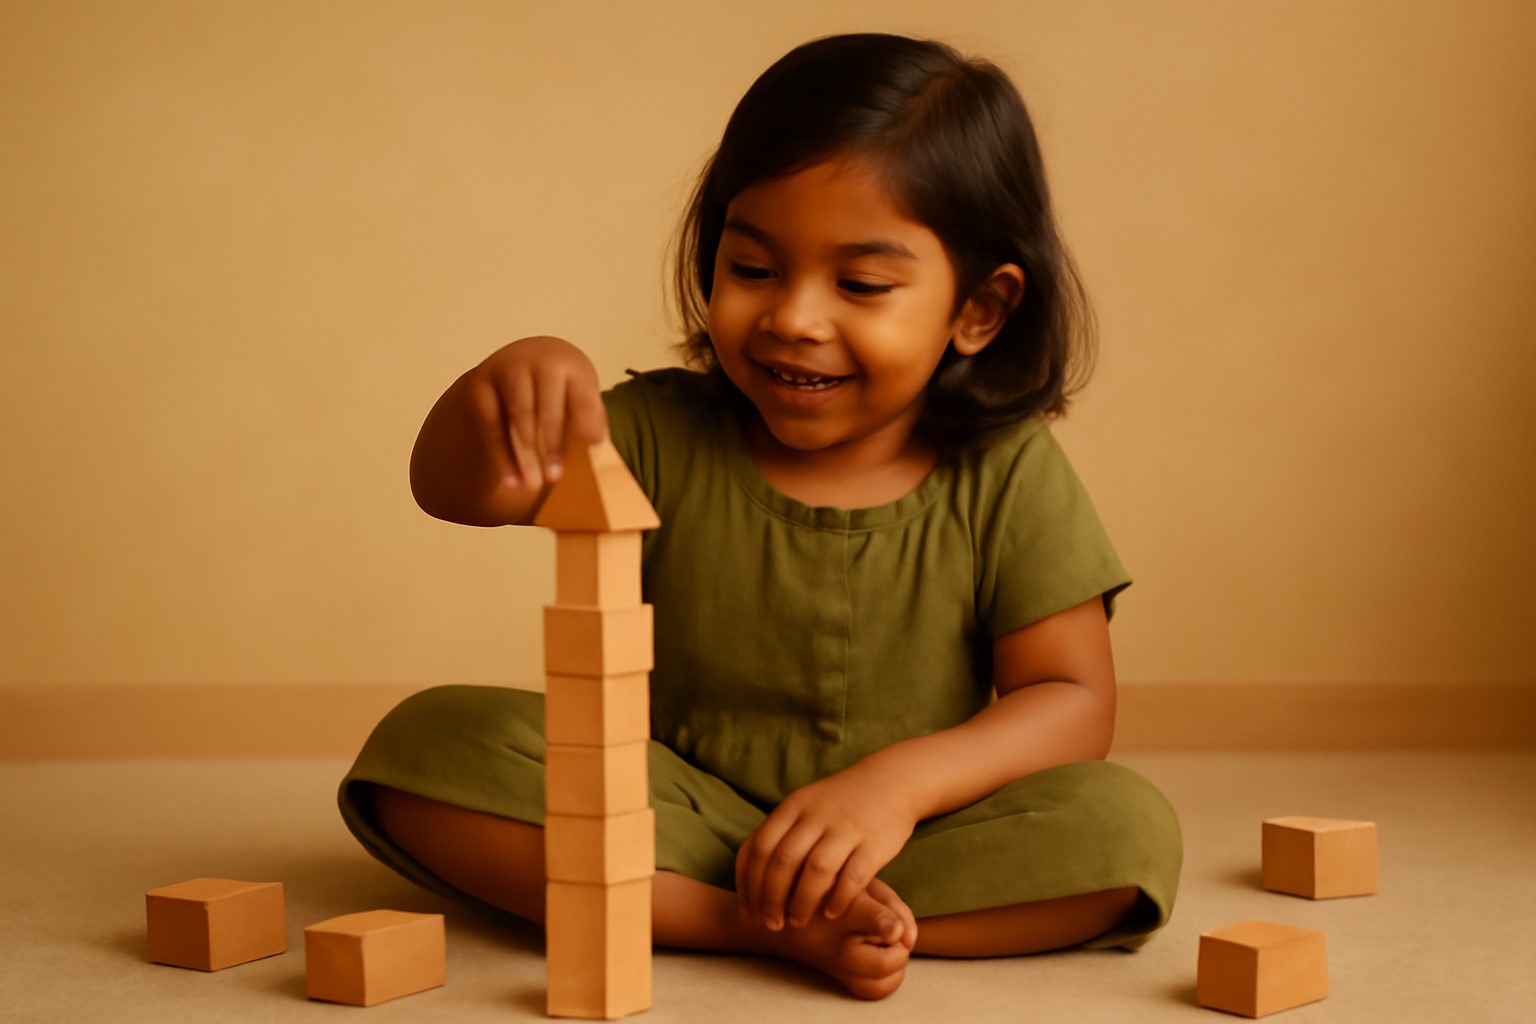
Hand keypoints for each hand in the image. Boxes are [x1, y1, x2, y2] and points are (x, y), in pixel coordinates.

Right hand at [468, 335, 606, 489]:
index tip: (594, 446)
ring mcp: (507, 370)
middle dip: (552, 445)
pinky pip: (492, 427)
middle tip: (555, 478)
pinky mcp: (480, 386)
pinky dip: (503, 457)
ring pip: (518, 418)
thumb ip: (590, 418)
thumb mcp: (578, 392)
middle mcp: (538, 361)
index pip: (581, 394)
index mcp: (570, 364)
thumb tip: (597, 447)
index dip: (588, 420)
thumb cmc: (559, 386)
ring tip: (533, 486)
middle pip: (547, 407)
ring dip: (526, 456)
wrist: (518, 360)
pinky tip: (512, 481)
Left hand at [735, 761, 917, 931]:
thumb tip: (749, 878)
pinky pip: (853, 876)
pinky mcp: (874, 843)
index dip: (749, 884)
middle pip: (783, 862)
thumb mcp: (805, 806)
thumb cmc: (840, 804)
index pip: (758, 847)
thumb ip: (779, 834)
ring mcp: (846, 828)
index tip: (749, 911)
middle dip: (771, 899)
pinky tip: (831, 914)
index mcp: (793, 807)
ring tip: (797, 923)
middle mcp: (816, 816)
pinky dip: (839, 898)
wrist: (892, 782)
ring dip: (801, 903)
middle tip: (771, 924)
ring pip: (815, 871)